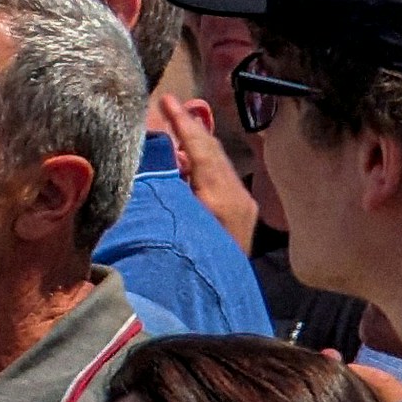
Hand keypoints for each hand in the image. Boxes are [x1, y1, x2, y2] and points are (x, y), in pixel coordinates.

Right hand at [150, 89, 259, 248]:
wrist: (221, 303)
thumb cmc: (192, 262)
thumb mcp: (174, 220)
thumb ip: (166, 183)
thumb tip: (156, 150)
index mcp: (220, 197)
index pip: (200, 147)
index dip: (181, 121)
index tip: (165, 98)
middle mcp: (238, 197)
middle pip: (212, 151)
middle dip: (190, 127)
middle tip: (169, 106)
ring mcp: (245, 207)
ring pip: (218, 163)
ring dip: (197, 144)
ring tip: (176, 127)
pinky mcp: (245, 216)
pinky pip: (222, 177)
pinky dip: (204, 162)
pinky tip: (189, 161)